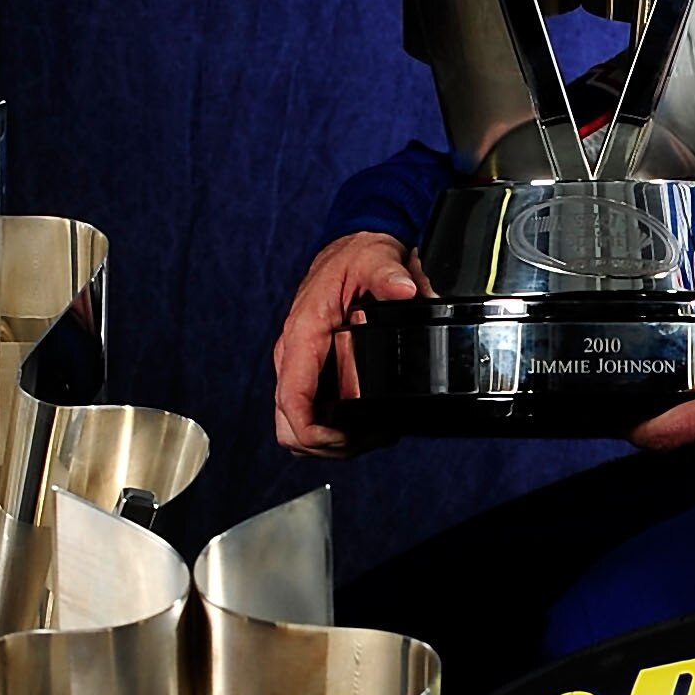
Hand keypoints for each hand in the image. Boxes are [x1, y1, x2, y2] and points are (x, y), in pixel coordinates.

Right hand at [273, 231, 418, 455]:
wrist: (350, 249)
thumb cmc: (355, 256)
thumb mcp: (374, 259)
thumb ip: (388, 274)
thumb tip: (405, 289)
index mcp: (302, 334)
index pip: (291, 401)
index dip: (314, 432)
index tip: (347, 438)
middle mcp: (295, 356)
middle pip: (289, 426)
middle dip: (326, 445)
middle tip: (368, 439)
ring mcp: (302, 366)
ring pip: (298, 427)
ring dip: (331, 442)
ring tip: (371, 435)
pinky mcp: (313, 371)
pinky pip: (312, 413)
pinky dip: (334, 428)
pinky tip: (365, 422)